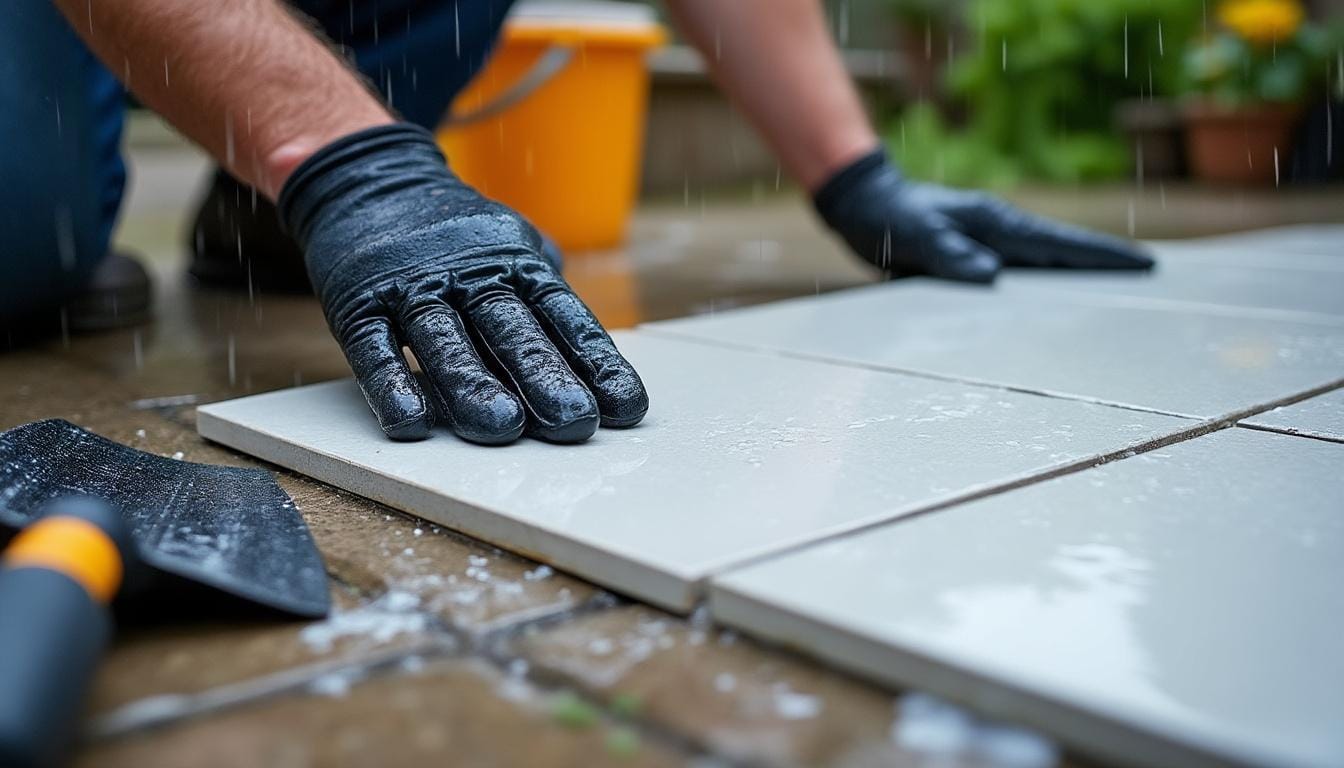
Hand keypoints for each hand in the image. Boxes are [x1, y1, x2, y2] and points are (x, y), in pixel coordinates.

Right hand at [278, 125, 647, 444]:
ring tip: (502, 427)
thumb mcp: (511, 246)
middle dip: (544, 376)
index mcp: (515, 265)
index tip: (625, 407)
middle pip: (511, 329)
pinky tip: (410, 421)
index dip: (595, 361)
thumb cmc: (456, 236)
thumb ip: (547, 294)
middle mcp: (469, 276)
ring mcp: (412, 289)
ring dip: (473, 386)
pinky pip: (375, 347)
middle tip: (573, 420)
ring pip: (446, 340)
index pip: (563, 316)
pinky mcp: (359, 304)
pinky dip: (391, 384)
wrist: (369, 180)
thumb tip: (595, 353)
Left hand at [814, 150, 1154, 282]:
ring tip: (1118, 304)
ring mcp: (990, 246)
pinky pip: (1019, 278)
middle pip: (1065, 255)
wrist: (863, 206)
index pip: (1059, 243)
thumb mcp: (913, 236)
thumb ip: (947, 254)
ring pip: (1045, 268)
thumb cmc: (888, 217)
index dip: (1102, 256)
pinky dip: (1043, 290)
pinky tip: (1053, 311)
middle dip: (1106, 269)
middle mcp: (1000, 234)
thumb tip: (991, 276)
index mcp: (996, 223)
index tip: (1143, 265)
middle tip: (1152, 286)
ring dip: (1078, 282)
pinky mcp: (975, 259)